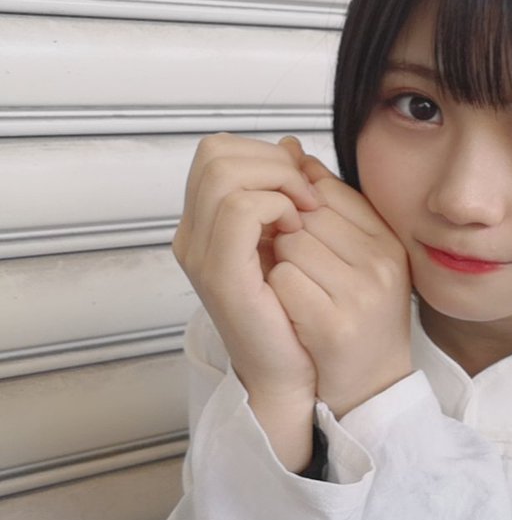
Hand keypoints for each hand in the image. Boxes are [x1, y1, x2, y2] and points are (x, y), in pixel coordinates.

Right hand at [173, 133, 321, 403]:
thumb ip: (290, 193)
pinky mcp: (222, 275)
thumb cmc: (301, 313)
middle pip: (215, 152)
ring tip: (304, 214)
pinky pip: (240, 209)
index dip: (265, 154)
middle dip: (271, 161)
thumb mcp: (297, 241)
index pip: (218, 152)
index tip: (304, 187)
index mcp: (207, 225)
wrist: (295, 375)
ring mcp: (202, 255)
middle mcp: (195, 236)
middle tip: (308, 197)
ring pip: (224, 172)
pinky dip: (275, 205)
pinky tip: (297, 229)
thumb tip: (292, 144)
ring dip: (277, 181)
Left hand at [268, 148, 413, 417]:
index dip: (298, 213)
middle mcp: (382, 264)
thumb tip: (289, 148)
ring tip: (298, 294)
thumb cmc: (356, 319)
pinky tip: (291, 313)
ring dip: (279, 266)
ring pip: (290, 244)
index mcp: (388, 242)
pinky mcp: (334, 325)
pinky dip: (276, 294)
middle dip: (286, 239)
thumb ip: (327, 203)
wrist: (368, 389)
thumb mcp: (355, 256)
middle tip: (299, 274)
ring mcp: (361, 295)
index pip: (328, 191)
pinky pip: (283, 280)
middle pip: (305, 215)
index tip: (298, 240)